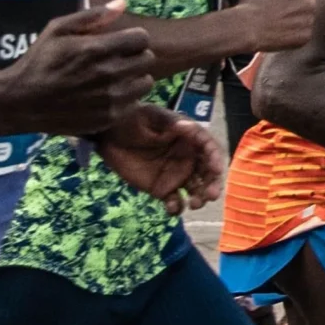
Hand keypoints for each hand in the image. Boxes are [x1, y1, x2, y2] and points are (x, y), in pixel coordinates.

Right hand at [0, 5, 155, 135]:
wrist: (21, 101)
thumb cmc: (39, 62)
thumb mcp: (57, 30)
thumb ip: (92, 16)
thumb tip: (123, 3)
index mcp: (97, 49)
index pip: (142, 39)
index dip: (133, 38)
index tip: (122, 42)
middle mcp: (109, 73)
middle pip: (147, 59)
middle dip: (135, 56)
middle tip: (118, 60)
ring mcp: (111, 98)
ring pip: (146, 82)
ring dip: (134, 78)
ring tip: (115, 78)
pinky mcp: (111, 117)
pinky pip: (136, 103)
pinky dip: (127, 99)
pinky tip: (108, 95)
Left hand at [95, 105, 223, 213]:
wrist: (108, 135)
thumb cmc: (133, 119)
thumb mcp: (151, 116)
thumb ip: (170, 123)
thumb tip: (189, 127)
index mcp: (190, 140)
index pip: (210, 149)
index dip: (216, 159)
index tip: (216, 169)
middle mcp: (188, 159)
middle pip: (208, 174)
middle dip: (213, 185)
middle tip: (211, 196)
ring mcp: (176, 175)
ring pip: (196, 190)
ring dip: (200, 198)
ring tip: (194, 204)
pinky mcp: (161, 189)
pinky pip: (174, 201)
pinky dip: (176, 208)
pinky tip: (171, 208)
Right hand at [232, 0, 316, 52]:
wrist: (246, 28)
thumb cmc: (252, 3)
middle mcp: (309, 2)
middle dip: (300, 2)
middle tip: (281, 8)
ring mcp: (308, 20)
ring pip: (308, 16)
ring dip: (299, 17)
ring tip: (279, 20)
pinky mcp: (306, 36)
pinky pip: (305, 32)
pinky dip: (296, 32)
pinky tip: (282, 31)